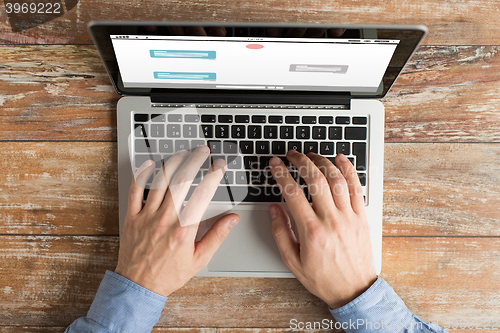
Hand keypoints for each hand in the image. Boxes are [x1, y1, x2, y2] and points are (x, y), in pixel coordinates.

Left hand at [115, 146, 239, 295]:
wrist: (139, 286)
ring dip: (173, 163)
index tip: (219, 166)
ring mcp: (147, 216)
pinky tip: (151, 164)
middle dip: (194, 161)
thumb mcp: (199, 259)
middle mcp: (165, 219)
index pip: (203, 194)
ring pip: (160, 181)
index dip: (213, 176)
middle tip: (202, 151)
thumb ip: (217, 236)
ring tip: (183, 153)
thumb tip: (232, 219)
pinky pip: (135, 190)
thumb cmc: (169, 274)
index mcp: (184, 229)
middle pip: (181, 181)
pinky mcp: (133, 217)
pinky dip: (142, 175)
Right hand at [269, 151, 375, 308]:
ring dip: (323, 162)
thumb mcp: (292, 261)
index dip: (281, 174)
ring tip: (311, 155)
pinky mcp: (362, 216)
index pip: (292, 193)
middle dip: (301, 161)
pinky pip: (357, 187)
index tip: (275, 164)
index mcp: (311, 231)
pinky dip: (349, 170)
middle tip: (292, 154)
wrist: (353, 290)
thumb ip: (280, 233)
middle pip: (315, 180)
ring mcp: (349, 217)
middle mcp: (331, 220)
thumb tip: (274, 209)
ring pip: (336, 179)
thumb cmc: (323, 278)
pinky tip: (340, 159)